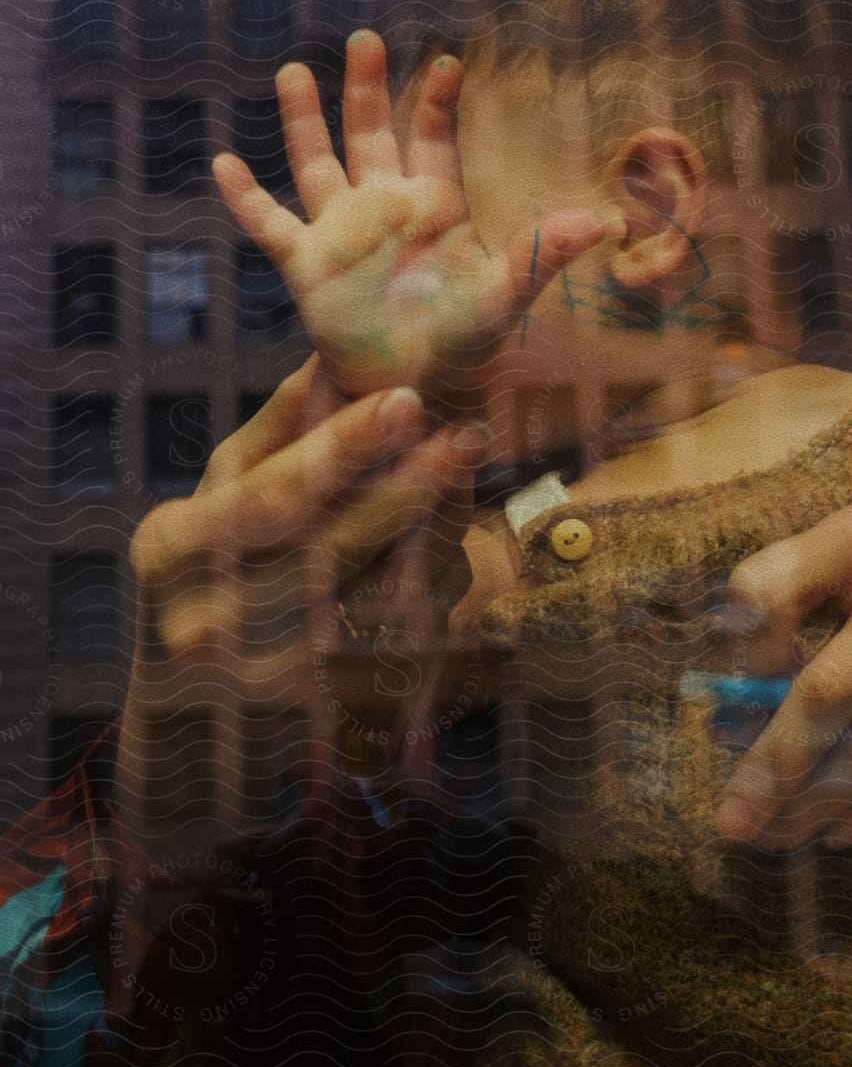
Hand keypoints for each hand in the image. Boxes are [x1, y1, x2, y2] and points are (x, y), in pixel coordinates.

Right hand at [117, 357, 486, 838]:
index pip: (270, 499)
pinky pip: (403, 640)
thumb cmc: (219, 563)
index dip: (342, 450)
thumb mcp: (223, 491)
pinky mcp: (323, 712)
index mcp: (171, 552)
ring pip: (379, 599)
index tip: (406, 399)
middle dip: (407, 486)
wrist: (203, 708)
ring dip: (434, 532)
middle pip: (331, 551)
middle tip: (465, 432)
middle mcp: (209, 626)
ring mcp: (268, 681)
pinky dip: (434, 582)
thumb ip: (281, 427)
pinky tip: (446, 536)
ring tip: (463, 468)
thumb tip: (340, 353)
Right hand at [212, 31, 605, 402]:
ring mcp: (341, 234)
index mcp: (431, 208)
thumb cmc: (462, 347)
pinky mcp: (307, 267)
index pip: (432, 140)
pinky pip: (270, 225)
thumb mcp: (504, 297)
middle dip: (366, 87)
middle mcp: (383, 210)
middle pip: (370, 135)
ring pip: (316, 164)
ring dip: (304, 121)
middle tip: (364, 37)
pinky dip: (245, 197)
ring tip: (293, 72)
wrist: (413, 389)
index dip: (436, 102)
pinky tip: (223, 164)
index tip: (449, 63)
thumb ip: (540, 256)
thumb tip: (593, 224)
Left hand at [712, 500, 851, 847]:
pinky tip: (841, 828)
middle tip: (735, 821)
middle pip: (830, 688)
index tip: (732, 698)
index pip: (771, 591)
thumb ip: (792, 616)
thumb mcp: (850, 563)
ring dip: (824, 801)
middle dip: (775, 766)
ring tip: (780, 832)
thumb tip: (737, 721)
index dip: (745, 652)